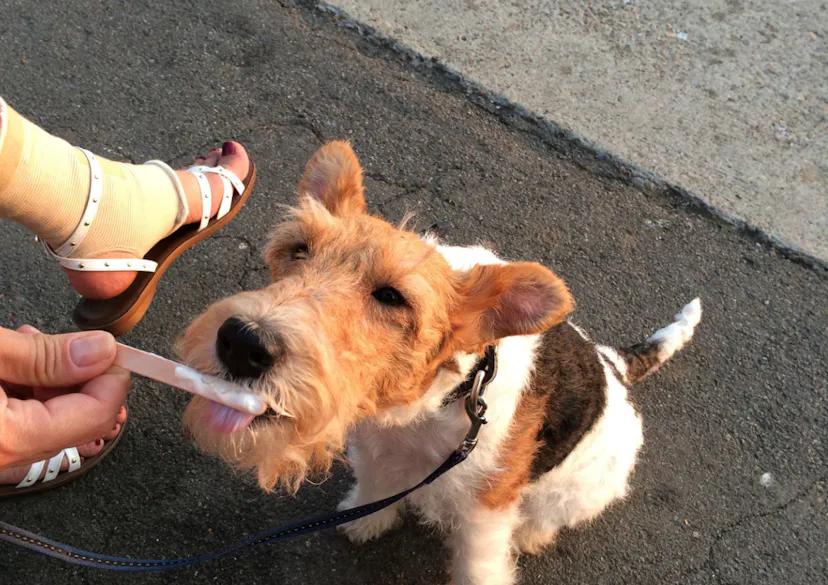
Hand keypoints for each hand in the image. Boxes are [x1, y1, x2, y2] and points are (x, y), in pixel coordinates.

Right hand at [0, 325, 129, 468]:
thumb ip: (45, 355)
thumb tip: (100, 351)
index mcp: (9, 438)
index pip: (96, 414)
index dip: (112, 375)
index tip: (109, 347)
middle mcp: (2, 457)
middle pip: (74, 419)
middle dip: (79, 374)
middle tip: (62, 340)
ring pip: (46, 419)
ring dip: (48, 379)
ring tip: (26, 343)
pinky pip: (18, 423)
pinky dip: (23, 392)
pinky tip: (11, 364)